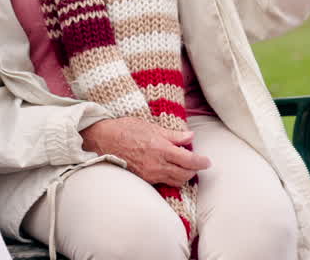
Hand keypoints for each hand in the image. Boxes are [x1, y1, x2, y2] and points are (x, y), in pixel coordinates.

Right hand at [80, 117, 210, 186]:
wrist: (102, 140)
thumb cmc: (125, 129)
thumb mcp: (151, 127)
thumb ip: (173, 135)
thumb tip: (190, 136)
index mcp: (161, 149)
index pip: (189, 160)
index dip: (201, 162)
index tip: (207, 161)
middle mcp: (157, 165)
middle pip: (185, 174)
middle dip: (194, 170)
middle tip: (197, 163)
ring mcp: (150, 175)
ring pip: (175, 181)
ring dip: (183, 175)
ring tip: (184, 167)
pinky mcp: (143, 180)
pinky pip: (163, 182)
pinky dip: (170, 178)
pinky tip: (169, 170)